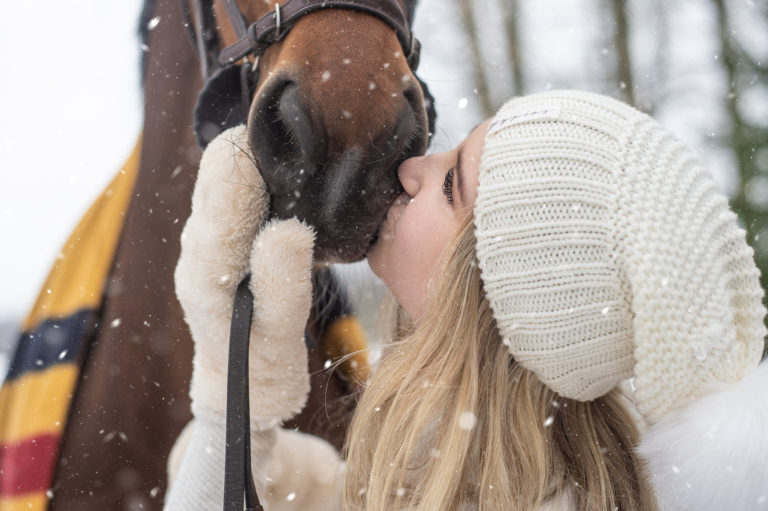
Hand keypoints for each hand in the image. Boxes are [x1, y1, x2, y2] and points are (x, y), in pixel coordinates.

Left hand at [175, 125, 313, 428]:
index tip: (302, 136)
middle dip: (260, 147)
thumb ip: (283, 282)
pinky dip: (260, 180)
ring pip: (223, 176)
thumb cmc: (263, 369)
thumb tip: (290, 224)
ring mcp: (204, 243)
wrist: (239, 392)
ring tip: (305, 152)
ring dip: (260, 161)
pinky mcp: (216, 245)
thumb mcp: (281, 333)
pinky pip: (233, 195)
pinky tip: (291, 183)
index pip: (226, 182)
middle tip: (309, 138)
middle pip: (219, 167)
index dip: (261, 150)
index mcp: (208, 264)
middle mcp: (198, 245)